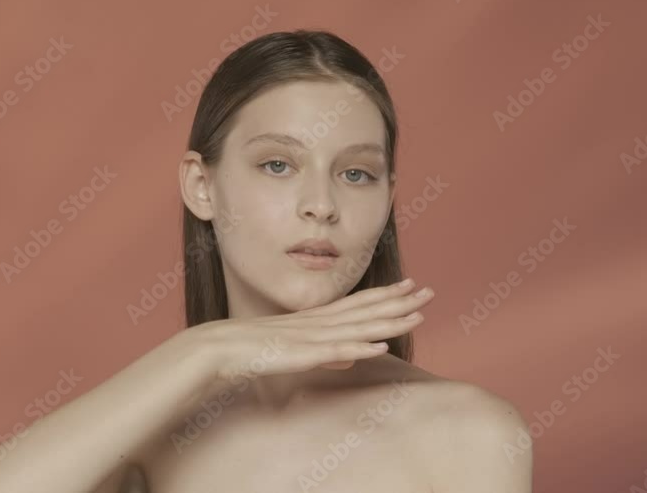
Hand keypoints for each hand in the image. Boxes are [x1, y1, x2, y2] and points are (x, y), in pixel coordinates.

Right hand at [186, 279, 433, 383]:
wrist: (218, 349)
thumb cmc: (252, 351)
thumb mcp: (295, 352)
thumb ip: (324, 355)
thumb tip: (349, 361)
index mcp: (316, 320)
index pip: (358, 303)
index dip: (386, 294)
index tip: (410, 285)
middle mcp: (319, 323)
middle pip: (366, 310)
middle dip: (399, 301)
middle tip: (429, 291)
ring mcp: (312, 337)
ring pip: (359, 328)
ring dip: (389, 322)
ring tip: (417, 316)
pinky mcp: (302, 355)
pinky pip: (337, 353)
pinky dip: (361, 350)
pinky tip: (382, 348)